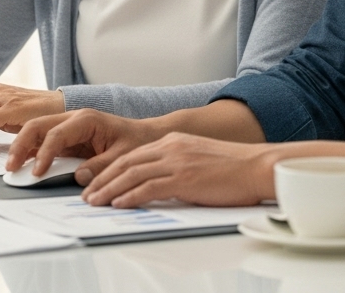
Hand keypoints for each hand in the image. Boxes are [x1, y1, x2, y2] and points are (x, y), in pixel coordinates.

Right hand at [6, 108, 166, 184]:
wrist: (147, 135)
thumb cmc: (137, 141)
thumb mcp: (123, 156)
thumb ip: (101, 167)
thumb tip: (79, 179)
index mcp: (86, 119)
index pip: (56, 133)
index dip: (44, 154)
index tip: (36, 173)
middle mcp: (73, 119)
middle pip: (37, 126)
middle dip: (21, 145)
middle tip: (11, 167)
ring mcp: (68, 128)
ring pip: (35, 132)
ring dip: (21, 148)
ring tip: (11, 168)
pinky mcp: (67, 139)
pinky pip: (42, 142)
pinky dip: (30, 153)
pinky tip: (21, 165)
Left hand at [78, 132, 274, 207]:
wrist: (257, 166)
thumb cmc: (234, 168)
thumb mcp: (199, 159)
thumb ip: (177, 166)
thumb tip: (160, 184)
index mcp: (174, 141)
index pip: (133, 155)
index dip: (110, 170)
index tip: (97, 182)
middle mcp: (171, 147)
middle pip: (126, 163)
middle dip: (103, 179)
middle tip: (87, 194)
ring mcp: (177, 162)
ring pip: (132, 174)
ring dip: (109, 189)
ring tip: (94, 201)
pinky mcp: (184, 178)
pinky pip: (149, 187)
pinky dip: (130, 195)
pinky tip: (118, 203)